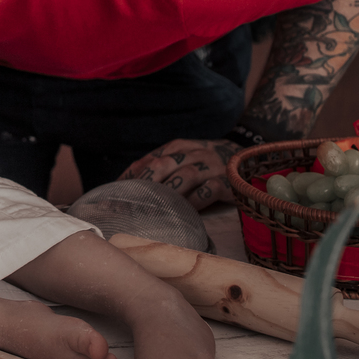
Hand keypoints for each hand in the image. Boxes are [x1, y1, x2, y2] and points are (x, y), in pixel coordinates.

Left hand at [117, 138, 240, 210]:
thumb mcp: (180, 158)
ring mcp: (211, 167)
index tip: (116, 194)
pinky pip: (209, 191)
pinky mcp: (228, 182)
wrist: (243, 158)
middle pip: (164, 164)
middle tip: (132, 203)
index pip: (149, 160)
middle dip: (145, 184)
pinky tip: (184, 212)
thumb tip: (122, 183)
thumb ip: (154, 166)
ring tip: (154, 209)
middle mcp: (194, 153)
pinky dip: (194, 201)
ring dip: (168, 194)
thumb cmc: (202, 163)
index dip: (131, 177)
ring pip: (186, 176)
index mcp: (177, 146)